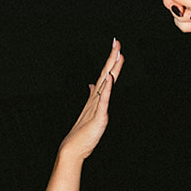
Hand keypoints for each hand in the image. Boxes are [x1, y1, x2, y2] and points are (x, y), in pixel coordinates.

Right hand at [59, 40, 123, 161]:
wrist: (73, 148)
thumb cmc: (82, 133)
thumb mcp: (91, 112)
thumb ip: (94, 97)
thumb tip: (93, 85)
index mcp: (95, 98)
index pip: (105, 76)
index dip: (111, 62)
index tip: (116, 48)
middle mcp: (95, 98)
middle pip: (105, 74)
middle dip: (112, 58)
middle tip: (116, 41)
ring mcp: (96, 106)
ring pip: (105, 83)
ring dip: (111, 67)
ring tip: (116, 52)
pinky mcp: (98, 116)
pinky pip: (103, 100)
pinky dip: (107, 88)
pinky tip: (109, 77)